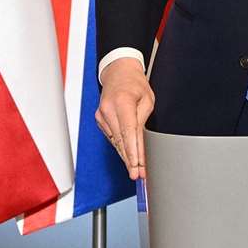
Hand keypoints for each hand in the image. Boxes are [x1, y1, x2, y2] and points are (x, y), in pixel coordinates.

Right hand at [95, 59, 154, 178]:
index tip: (139, 166)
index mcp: (121, 102)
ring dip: (125, 156)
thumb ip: (143, 120)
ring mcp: (101, 114)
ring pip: (115, 141)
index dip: (134, 152)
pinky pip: (112, 137)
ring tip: (135, 170)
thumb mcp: (147, 100)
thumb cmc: (134, 84)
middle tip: (139, 175)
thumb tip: (142, 143)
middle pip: (121, 140)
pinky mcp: (99, 119)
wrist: (118, 73)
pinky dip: (120, 147)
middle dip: (131, 160)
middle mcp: (108, 109)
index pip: (129, 132)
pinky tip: (127, 156)